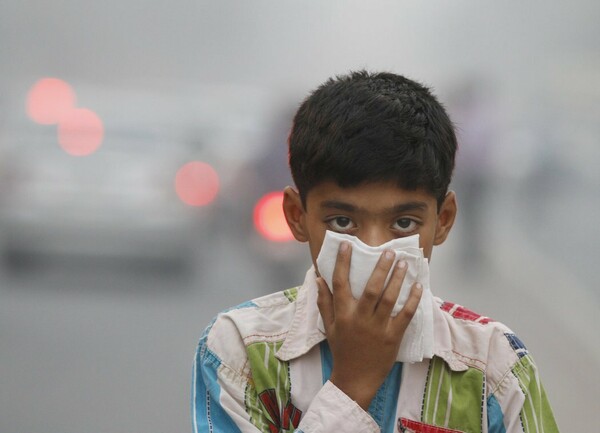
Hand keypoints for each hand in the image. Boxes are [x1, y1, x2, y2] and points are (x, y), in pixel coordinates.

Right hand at [316, 241, 421, 409]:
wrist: (355, 379)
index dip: (343, 262)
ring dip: (398, 279)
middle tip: (388, 251)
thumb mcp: (330, 327)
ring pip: (389, 299)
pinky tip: (418, 287)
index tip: (347, 245)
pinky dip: (412, 300)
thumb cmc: (342, 350)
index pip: (341, 283)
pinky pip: (405, 315)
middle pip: (371, 288)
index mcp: (343, 314)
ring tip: (404, 263)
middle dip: (380, 268)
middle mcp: (360, 319)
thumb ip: (324, 302)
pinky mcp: (393, 337)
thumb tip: (318, 278)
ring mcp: (378, 328)